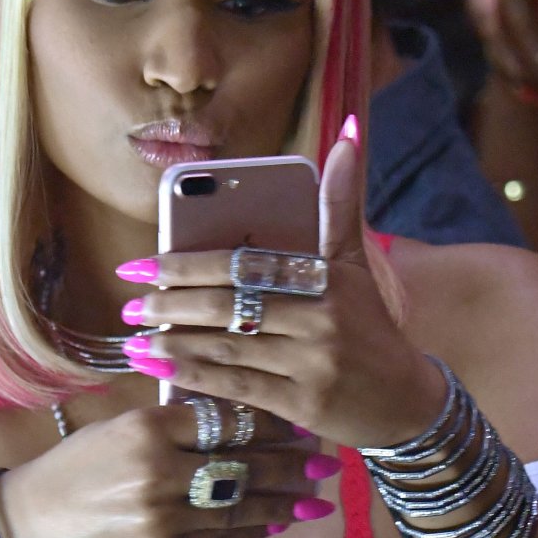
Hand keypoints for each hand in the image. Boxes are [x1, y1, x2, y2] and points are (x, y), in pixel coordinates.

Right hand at [0, 401, 331, 537]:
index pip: (225, 420)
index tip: (299, 421)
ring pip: (240, 505)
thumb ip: (171, 422)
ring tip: (316, 500)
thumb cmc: (72, 470)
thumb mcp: (116, 429)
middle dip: (291, 464)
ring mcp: (163, 516)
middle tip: (326, 462)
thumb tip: (233, 414)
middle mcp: (159, 470)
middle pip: (243, 463)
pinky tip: (276, 525)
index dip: (268, 422)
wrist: (27, 527)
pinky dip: (251, 532)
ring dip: (283, 502)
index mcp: (147, 427)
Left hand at [114, 122, 447, 451]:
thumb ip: (341, 203)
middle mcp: (322, 319)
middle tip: (130, 301)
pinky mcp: (304, 406)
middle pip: (229, 306)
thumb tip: (348, 131)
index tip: (145, 265)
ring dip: (174, 341)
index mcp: (328, 278)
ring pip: (226, 347)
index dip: (189, 262)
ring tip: (136, 335)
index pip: (246, 264)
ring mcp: (313, 365)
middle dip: (171, 303)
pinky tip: (161, 369)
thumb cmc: (370, 328)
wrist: (407, 403)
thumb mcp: (357, 264)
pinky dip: (193, 377)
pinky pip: (237, 387)